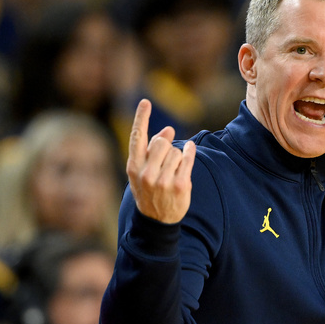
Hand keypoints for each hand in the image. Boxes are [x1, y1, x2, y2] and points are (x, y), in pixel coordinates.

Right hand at [127, 100, 195, 223]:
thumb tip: (168, 130)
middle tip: (166, 156)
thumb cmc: (149, 192)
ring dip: (177, 156)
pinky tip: (191, 148)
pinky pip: (188, 159)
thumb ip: (151, 151)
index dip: (141, 118)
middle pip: (161, 142)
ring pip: (176, 151)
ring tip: (172, 171)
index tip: (145, 102)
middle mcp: (146, 174)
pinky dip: (190, 152)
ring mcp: (163, 181)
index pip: (137, 138)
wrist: (157, 221)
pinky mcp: (180, 185)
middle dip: (166, 145)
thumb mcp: (142, 173)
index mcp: (133, 168)